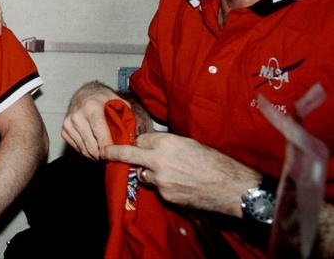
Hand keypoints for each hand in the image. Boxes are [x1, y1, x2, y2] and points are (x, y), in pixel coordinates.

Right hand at [61, 82, 123, 159]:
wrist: (83, 94)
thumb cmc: (102, 99)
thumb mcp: (116, 101)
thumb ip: (125, 115)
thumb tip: (131, 134)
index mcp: (91, 107)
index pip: (99, 131)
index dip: (108, 146)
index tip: (116, 155)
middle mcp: (77, 116)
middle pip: (91, 145)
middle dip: (104, 155)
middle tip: (113, 157)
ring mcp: (69, 124)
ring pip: (84, 150)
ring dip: (96, 156)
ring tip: (106, 154)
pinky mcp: (64, 131)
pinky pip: (77, 149)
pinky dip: (87, 152)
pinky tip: (95, 148)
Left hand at [101, 132, 257, 216]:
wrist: (232, 187)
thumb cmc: (216, 162)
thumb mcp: (190, 143)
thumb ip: (168, 143)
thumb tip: (153, 144)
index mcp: (166, 142)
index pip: (140, 139)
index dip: (139, 142)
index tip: (136, 143)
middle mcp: (159, 159)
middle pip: (127, 154)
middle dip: (113, 152)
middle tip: (103, 152)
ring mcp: (161, 179)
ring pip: (142, 174)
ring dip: (147, 172)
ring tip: (167, 173)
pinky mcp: (166, 196)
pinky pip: (157, 188)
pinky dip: (162, 186)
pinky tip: (178, 185)